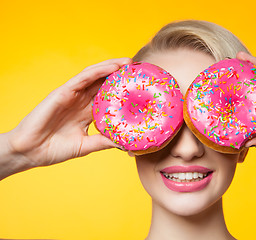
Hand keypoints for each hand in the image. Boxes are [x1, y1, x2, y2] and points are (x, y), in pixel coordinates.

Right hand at [5, 58, 131, 168]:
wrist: (31, 152)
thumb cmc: (54, 149)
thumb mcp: (86, 145)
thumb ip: (104, 141)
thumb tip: (126, 143)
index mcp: (87, 112)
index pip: (108, 97)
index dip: (123, 92)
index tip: (140, 88)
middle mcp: (81, 101)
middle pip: (104, 84)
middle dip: (120, 75)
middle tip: (138, 70)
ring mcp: (73, 95)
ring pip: (95, 76)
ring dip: (111, 67)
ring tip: (128, 62)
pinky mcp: (63, 91)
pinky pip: (82, 78)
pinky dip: (97, 71)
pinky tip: (111, 67)